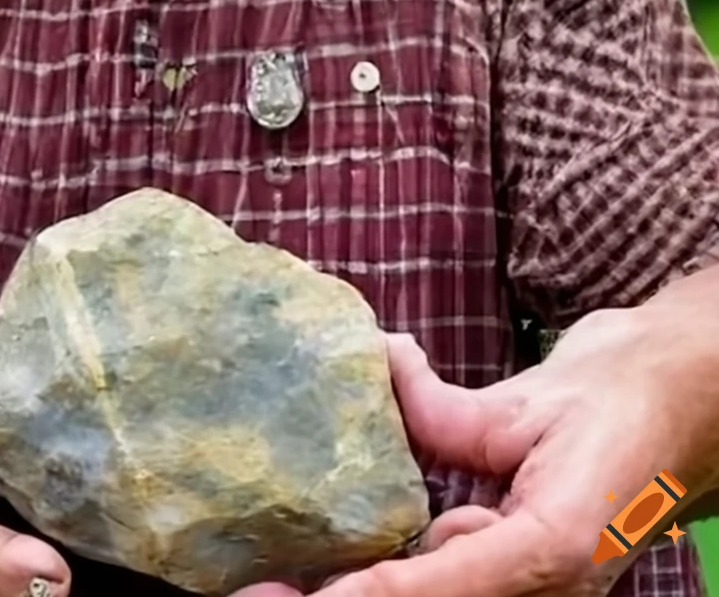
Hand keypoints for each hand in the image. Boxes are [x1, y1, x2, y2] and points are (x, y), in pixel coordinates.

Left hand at [232, 272, 718, 596]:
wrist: (679, 406)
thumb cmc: (621, 403)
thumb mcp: (528, 405)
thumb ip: (444, 409)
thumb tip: (378, 367)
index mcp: (553, 547)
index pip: (443, 587)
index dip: (374, 596)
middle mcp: (543, 582)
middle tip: (264, 590)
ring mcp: (532, 580)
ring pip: (437, 589)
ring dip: (367, 581)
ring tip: (277, 578)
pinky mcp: (517, 560)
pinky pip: (445, 567)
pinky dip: (393, 563)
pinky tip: (332, 546)